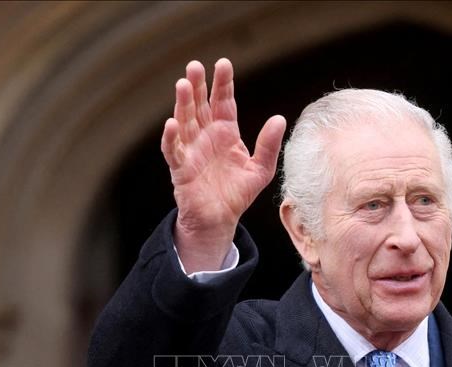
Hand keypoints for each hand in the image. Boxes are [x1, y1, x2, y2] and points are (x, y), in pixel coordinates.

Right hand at [161, 58, 285, 272]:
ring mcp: (191, 150)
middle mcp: (206, 136)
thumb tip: (280, 118)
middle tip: (194, 65)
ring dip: (183, 104)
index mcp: (226, 132)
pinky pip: (173, 150)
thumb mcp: (261, 169)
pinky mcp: (180, 168)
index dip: (223, 84)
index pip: (223, 102)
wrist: (220, 219)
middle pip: (200, 106)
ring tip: (183, 84)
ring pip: (185, 121)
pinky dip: (171, 137)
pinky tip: (171, 123)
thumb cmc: (238, 193)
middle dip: (198, 85)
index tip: (223, 63)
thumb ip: (269, 145)